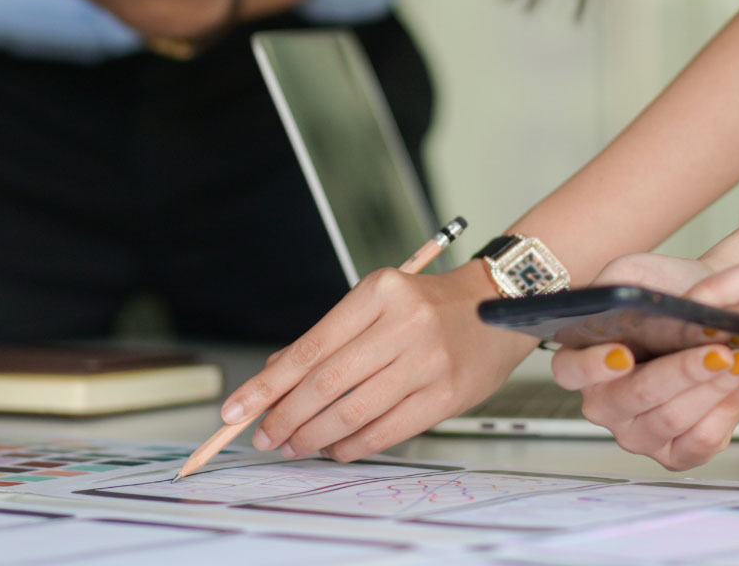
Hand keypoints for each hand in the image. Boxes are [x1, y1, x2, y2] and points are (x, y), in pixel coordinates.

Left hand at [220, 262, 533, 462]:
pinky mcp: (446, 394)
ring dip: (314, 435)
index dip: (269, 382)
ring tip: (293, 444)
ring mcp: (428, 361)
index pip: (311, 346)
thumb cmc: (428, 304)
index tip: (239, 405)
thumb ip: (330, 337)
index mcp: (379, 291)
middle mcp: (403, 323)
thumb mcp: (376, 302)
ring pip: (353, 410)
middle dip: (286, 415)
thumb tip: (275, 374)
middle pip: (327, 381)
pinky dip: (353, 444)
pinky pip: (387, 429)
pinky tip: (334, 447)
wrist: (498, 304)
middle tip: (264, 433)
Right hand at [550, 252, 738, 469]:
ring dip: (711, 387)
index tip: (623, 354)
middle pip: (632, 397)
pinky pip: (700, 441)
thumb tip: (627, 307)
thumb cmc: (670, 292)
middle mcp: (602, 403)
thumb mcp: (634, 273)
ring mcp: (638, 433)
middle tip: (717, 351)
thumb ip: (616, 285)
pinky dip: (727, 409)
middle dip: (679, 373)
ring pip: (671, 418)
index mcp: (580, 362)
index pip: (569, 371)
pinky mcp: (677, 453)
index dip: (592, 366)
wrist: (715, 308)